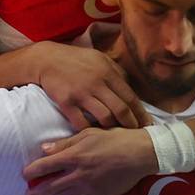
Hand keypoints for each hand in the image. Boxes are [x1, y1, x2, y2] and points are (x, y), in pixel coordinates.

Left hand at [24, 126, 157, 194]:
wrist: (140, 153)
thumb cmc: (115, 138)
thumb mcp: (88, 134)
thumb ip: (65, 143)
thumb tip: (44, 149)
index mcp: (73, 156)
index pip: (45, 166)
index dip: (31, 171)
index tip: (25, 175)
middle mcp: (77, 175)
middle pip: (50, 187)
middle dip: (36, 193)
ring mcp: (88, 189)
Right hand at [35, 42, 150, 130]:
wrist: (47, 60)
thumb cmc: (77, 60)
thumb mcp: (100, 59)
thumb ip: (117, 72)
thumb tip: (132, 89)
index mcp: (108, 73)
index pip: (130, 97)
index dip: (141, 114)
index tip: (147, 124)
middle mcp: (97, 83)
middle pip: (121, 110)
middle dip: (131, 125)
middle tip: (135, 134)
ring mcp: (81, 94)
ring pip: (104, 118)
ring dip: (112, 129)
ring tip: (116, 134)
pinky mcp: (66, 102)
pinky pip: (82, 123)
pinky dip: (90, 131)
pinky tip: (94, 134)